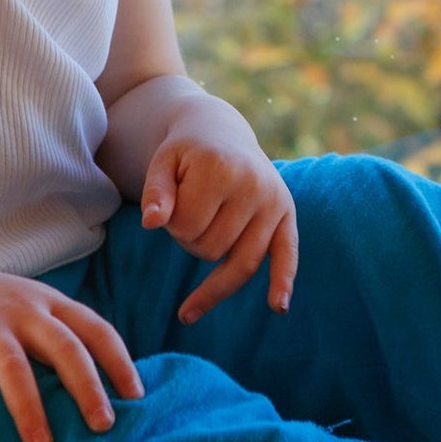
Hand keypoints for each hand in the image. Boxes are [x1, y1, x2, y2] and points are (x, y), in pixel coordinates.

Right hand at [0, 264, 143, 441]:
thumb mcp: (36, 312)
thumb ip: (62, 339)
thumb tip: (101, 389)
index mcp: (53, 305)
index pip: (97, 330)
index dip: (119, 362)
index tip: (136, 396)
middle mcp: (25, 310)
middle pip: (65, 348)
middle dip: (87, 387)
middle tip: (103, 425)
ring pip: (14, 366)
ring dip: (30, 407)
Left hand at [140, 119, 297, 325]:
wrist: (222, 134)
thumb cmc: (187, 154)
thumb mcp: (163, 163)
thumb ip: (155, 192)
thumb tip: (152, 223)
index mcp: (222, 168)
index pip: (185, 227)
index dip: (170, 223)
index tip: (172, 199)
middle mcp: (255, 185)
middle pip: (211, 249)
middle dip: (191, 238)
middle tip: (191, 206)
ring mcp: (275, 201)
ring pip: (239, 262)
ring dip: (214, 253)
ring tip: (208, 224)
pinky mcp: (287, 214)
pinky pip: (287, 255)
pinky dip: (282, 281)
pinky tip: (278, 307)